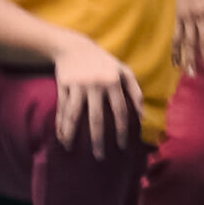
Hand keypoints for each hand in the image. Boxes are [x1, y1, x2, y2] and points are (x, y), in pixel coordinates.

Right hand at [49, 33, 145, 156]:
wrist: (75, 47)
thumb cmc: (104, 63)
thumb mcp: (124, 71)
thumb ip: (136, 92)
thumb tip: (142, 117)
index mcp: (114, 82)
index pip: (120, 112)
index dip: (121, 131)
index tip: (121, 146)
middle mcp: (96, 84)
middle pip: (97, 119)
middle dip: (98, 140)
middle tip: (99, 157)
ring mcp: (79, 85)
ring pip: (74, 116)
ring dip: (72, 135)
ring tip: (70, 149)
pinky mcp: (64, 86)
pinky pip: (62, 109)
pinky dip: (61, 124)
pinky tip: (61, 137)